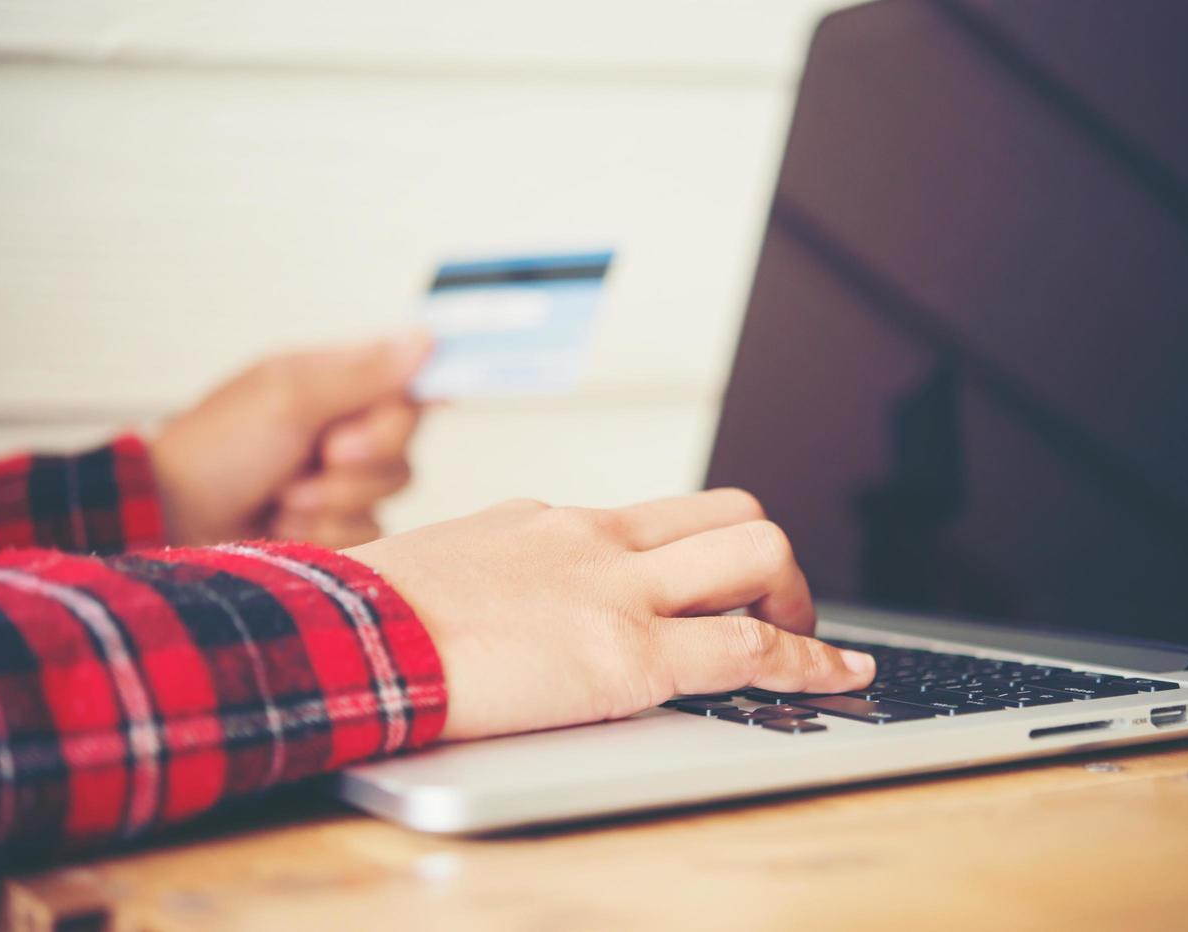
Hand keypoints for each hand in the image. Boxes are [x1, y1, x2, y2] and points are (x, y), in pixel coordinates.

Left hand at [151, 334, 431, 547]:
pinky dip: (322, 531)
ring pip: (388, 493)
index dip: (401, 410)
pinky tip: (282, 524)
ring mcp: (342, 479)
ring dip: (331, 500)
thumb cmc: (218, 449)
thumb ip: (365, 375)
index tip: (367, 424)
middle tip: (316, 455)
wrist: (172, 520)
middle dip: (358, 460)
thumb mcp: (291, 399)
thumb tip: (425, 336)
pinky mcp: (337, 525)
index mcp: (337, 382)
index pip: (407, 386)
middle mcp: (346, 427)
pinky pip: (368, 531)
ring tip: (282, 497)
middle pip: (404, 445)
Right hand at [341, 489, 875, 740]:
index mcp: (556, 521)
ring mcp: (620, 592)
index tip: (728, 575)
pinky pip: (749, 650)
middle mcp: (601, 540)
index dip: (713, 546)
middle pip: (733, 512)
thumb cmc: (377, 611)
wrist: (346, 635)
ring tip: (808, 638)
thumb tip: (522, 584)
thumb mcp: (456, 562)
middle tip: (778, 604)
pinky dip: (810, 661)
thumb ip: (509, 568)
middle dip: (774, 560)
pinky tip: (841, 675)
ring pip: (758, 555)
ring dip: (798, 597)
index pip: (664, 514)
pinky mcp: (629, 658)